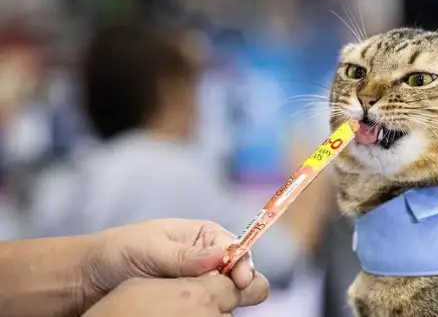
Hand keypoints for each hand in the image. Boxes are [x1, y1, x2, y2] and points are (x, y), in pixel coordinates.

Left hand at [80, 219, 268, 310]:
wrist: (86, 279)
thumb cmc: (117, 252)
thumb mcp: (151, 248)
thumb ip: (186, 255)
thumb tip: (223, 253)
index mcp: (204, 236)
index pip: (236, 247)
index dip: (242, 263)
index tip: (240, 279)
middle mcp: (207, 259)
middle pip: (238, 272)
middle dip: (238, 283)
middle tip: (231, 295)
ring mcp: (198, 283)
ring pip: (224, 294)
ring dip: (219, 299)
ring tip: (205, 304)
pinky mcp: (187, 304)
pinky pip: (206, 309)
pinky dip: (204, 311)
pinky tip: (193, 312)